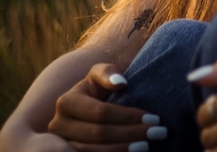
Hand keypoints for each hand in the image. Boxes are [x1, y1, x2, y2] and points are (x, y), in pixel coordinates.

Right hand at [48, 63, 163, 150]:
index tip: (155, 119)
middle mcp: (58, 125)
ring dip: (123, 150)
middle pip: (98, 134)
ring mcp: (62, 144)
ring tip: (147, 147)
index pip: (101, 112)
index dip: (128, 117)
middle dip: (131, 134)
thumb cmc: (98, 88)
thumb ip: (107, 72)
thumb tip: (120, 82)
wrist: (84, 106)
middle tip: (158, 133)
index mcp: (66, 102)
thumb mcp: (100, 74)